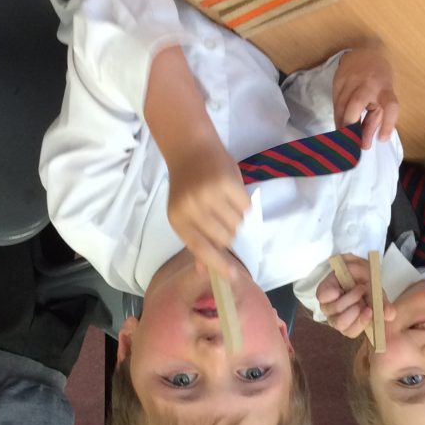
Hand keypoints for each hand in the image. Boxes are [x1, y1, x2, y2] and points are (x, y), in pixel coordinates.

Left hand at [166, 146, 249, 276]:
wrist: (190, 148)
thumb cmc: (188, 185)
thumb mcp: (184, 214)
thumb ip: (195, 240)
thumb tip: (205, 270)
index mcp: (178, 219)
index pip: (200, 249)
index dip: (218, 264)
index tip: (233, 276)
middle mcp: (192, 208)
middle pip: (224, 239)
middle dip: (229, 233)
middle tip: (224, 218)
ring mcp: (209, 195)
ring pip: (237, 224)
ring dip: (237, 219)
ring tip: (227, 204)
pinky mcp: (227, 183)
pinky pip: (246, 208)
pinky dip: (244, 205)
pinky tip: (234, 194)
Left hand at [316, 253, 394, 337]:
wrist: (356, 267)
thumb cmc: (366, 285)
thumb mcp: (378, 294)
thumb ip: (383, 305)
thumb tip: (390, 315)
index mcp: (351, 321)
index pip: (351, 331)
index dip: (360, 324)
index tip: (370, 311)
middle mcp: (337, 317)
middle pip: (341, 324)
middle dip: (353, 312)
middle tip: (364, 299)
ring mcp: (328, 307)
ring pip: (335, 310)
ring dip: (349, 298)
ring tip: (360, 288)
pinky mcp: (321, 294)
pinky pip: (323, 297)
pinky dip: (333, 292)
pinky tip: (341, 288)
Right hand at [333, 47, 399, 148]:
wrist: (364, 52)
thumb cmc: (378, 81)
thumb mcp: (382, 99)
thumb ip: (375, 121)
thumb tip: (363, 145)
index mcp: (385, 89)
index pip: (390, 106)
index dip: (387, 124)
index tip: (381, 139)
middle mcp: (368, 84)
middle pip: (356, 104)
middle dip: (350, 125)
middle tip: (350, 142)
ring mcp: (351, 81)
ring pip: (341, 106)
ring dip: (341, 125)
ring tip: (343, 140)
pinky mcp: (338, 81)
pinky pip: (335, 103)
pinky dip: (336, 118)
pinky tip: (339, 127)